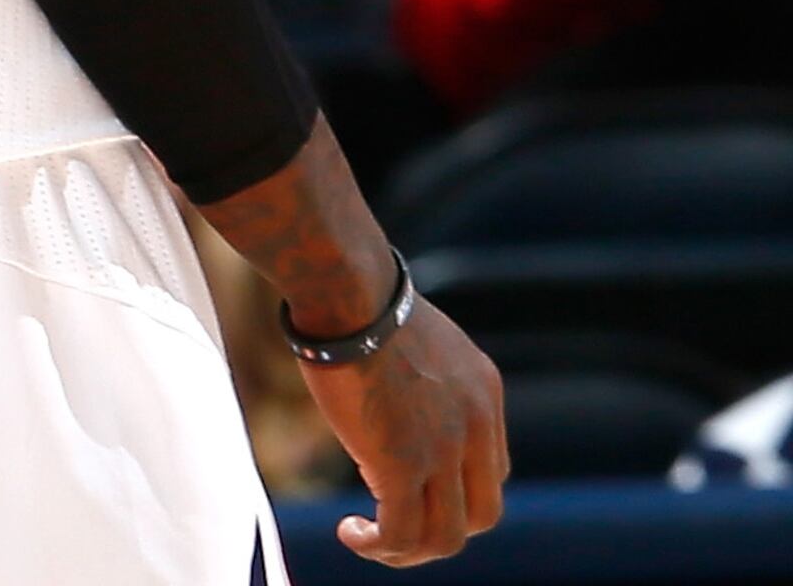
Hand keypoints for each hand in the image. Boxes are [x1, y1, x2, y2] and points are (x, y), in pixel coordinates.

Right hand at [304, 296, 507, 565]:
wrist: (350, 292)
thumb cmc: (359, 299)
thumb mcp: (410, 334)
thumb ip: (413, 369)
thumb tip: (378, 376)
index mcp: (484, 392)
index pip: (491, 469)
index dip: (452, 490)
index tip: (406, 484)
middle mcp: (477, 427)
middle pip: (483, 513)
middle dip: (439, 528)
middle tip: (391, 520)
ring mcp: (445, 450)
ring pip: (448, 536)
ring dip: (408, 549)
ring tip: (368, 538)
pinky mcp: (404, 464)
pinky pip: (404, 533)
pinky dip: (380, 545)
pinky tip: (351, 532)